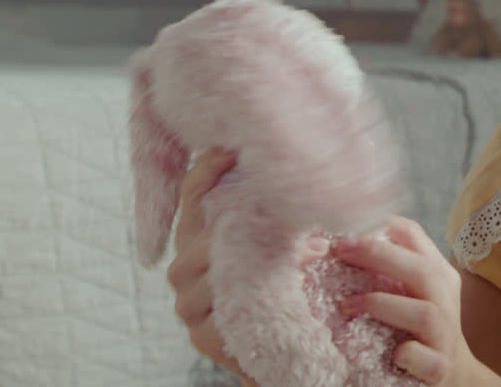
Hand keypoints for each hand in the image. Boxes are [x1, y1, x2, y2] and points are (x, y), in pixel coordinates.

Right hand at [165, 149, 329, 381]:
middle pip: (205, 229)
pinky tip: (294, 282)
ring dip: (270, 256)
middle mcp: (184, 266)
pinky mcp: (202, 335)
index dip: (208, 167)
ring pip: (216, 267)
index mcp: (196, 236)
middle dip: (253, 217)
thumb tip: (294, 163)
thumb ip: (273, 208)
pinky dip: (261, 294)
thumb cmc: (285, 288)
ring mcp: (188, 302)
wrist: (284, 353)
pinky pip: (224, 308)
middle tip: (300, 212)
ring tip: (316, 248)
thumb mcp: (278, 241)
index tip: (236, 147)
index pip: (192, 192)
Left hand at [335, 216, 490, 385]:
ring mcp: (445, 335)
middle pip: (422, 270)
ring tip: (346, 305)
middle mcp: (445, 300)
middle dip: (378, 255)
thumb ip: (387, 270)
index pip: (415, 237)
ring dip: (382, 305)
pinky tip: (392, 353)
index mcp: (437, 274)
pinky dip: (408, 353)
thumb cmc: (420, 329)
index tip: (346, 229)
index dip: (381, 227)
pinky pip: (426, 358)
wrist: (454, 375)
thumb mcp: (411, 292)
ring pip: (424, 313)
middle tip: (339, 251)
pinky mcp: (439, 367)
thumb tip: (337, 244)